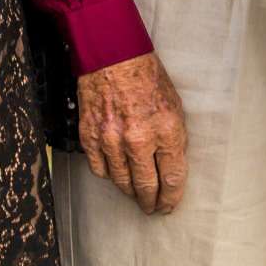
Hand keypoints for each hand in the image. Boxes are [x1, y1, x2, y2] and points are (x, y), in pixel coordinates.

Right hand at [75, 53, 186, 214]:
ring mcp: (111, 140)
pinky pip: (100, 169)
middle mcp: (138, 139)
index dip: (171, 197)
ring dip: (130, 192)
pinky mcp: (91, 137)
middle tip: (153, 208)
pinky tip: (116, 174)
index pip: (172, 177)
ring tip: (136, 195)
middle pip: (146, 186)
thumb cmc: (148, 78)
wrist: (114, 57)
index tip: (169, 204)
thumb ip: (173, 138)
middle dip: (151, 201)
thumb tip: (172, 167)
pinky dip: (109, 175)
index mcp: (166, 129)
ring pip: (121, 182)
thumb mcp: (174, 106)